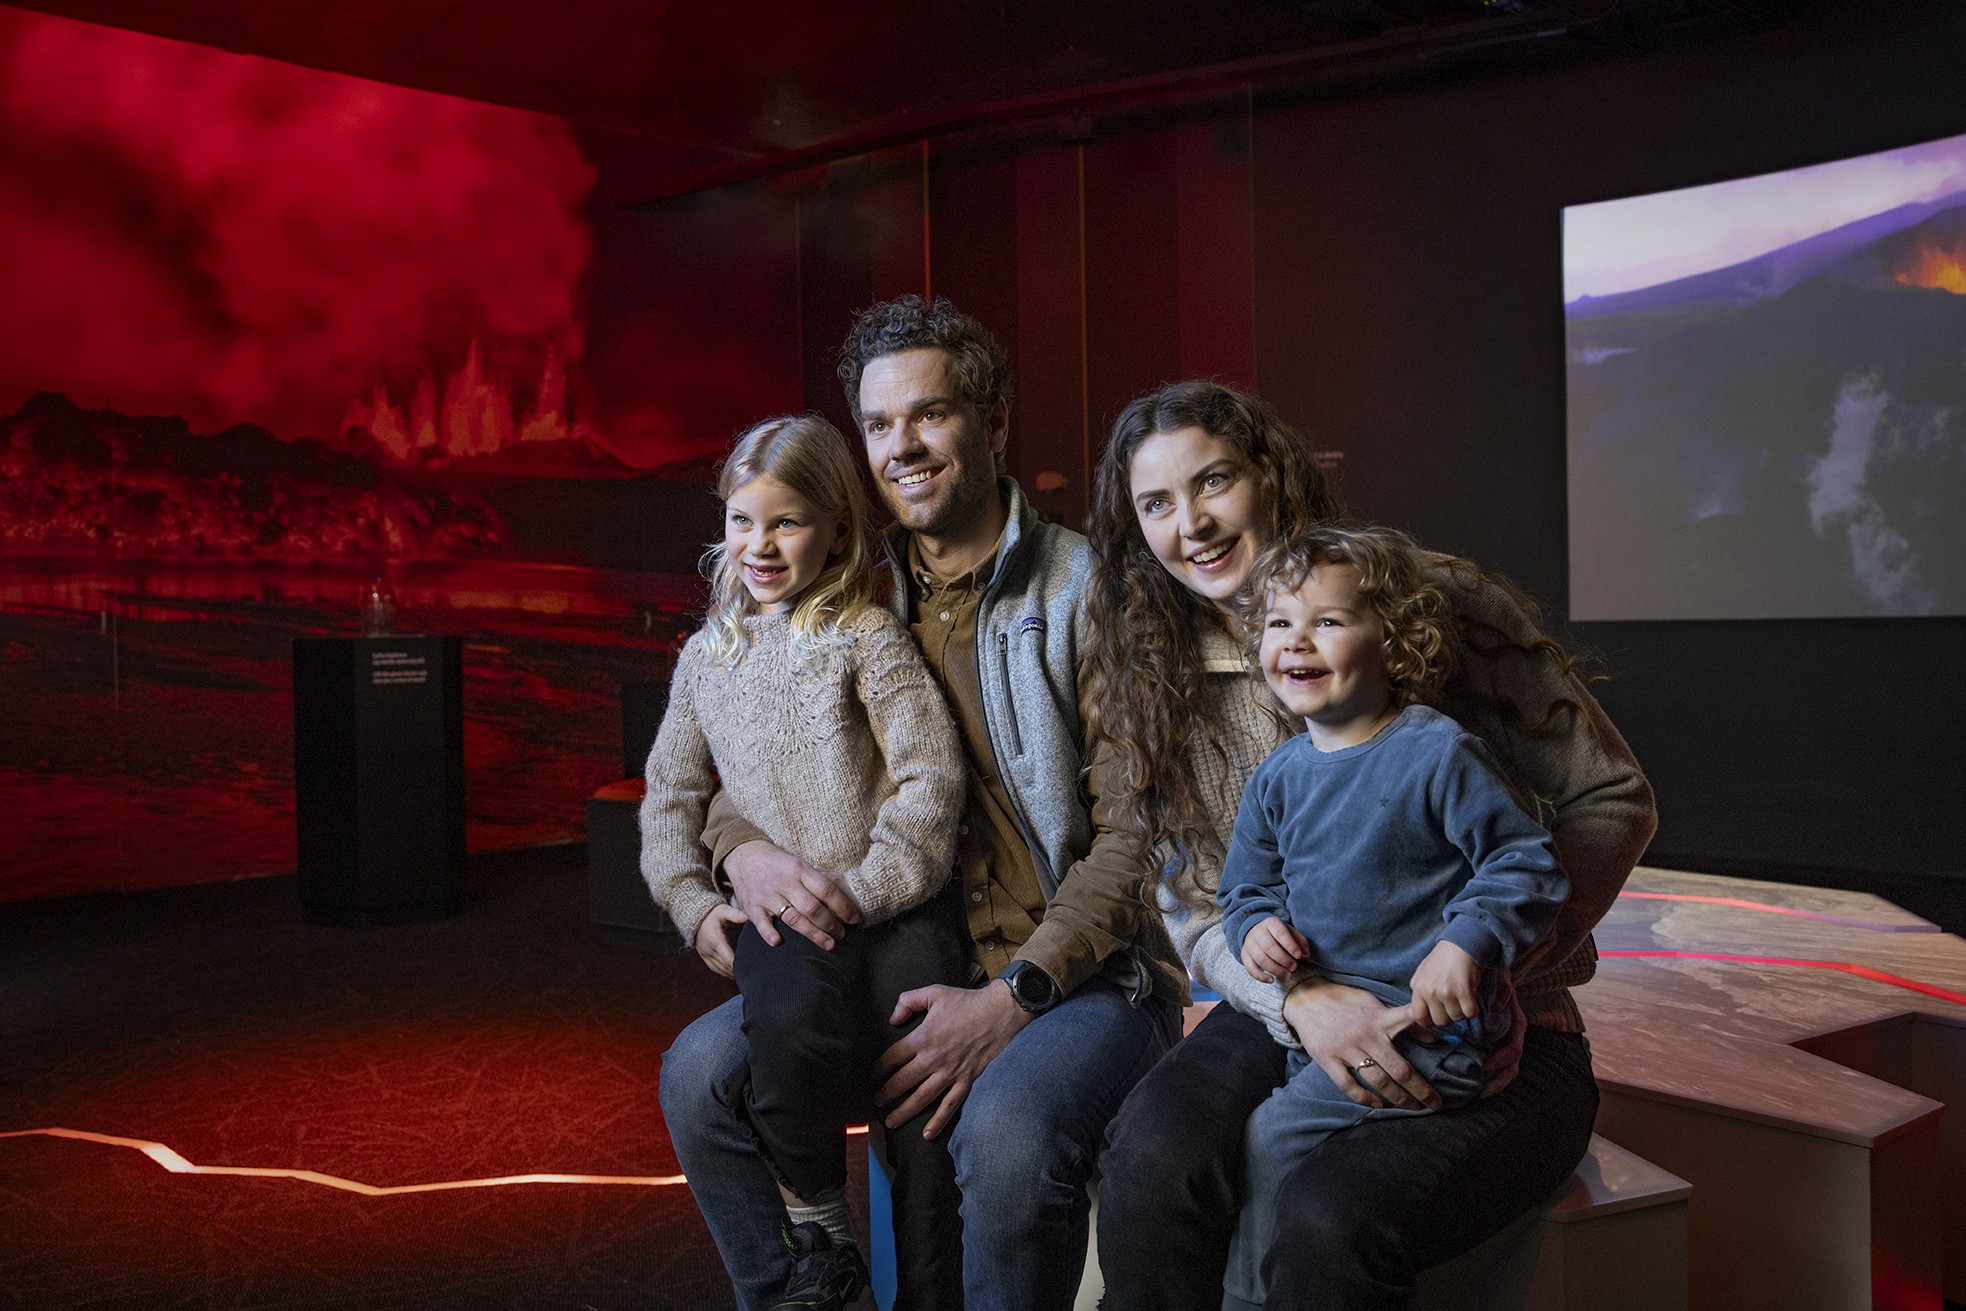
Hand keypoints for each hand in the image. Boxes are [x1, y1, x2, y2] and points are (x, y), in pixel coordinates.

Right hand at [691, 904, 746, 978]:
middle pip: (725, 967)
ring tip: (744, 974)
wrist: (694, 916)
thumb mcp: (723, 911)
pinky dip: (724, 972)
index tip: (750, 967)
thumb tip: (746, 917)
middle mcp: (709, 950)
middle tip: (752, 972)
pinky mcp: (703, 956)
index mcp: (715, 941)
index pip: (728, 959)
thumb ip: (735, 914)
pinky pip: (714, 968)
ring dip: (731, 973)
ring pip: (720, 970)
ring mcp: (705, 954)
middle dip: (738, 970)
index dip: (738, 965)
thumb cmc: (712, 913)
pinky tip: (733, 973)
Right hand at [724, 839, 861, 949]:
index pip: (827, 890)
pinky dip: (769, 933)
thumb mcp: (798, 864)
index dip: (844, 907)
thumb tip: (845, 896)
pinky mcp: (752, 906)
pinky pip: (761, 922)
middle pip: (813, 908)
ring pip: (793, 919)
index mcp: (800, 869)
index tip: (855, 919)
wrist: (744, 854)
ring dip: (812, 934)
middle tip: (842, 935)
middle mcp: (785, 882)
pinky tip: (778, 943)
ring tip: (828, 944)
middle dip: (831, 925)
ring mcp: (767, 895)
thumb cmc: (778, 863)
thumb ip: (816, 880)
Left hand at [874, 982, 1029, 1139]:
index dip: (878, 1069)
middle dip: (885, 1095)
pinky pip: (950, 1105)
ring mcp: (950, 1073)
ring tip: (890, 1121)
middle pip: (902, 1082)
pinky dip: (939, 1121)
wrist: (999, 1012)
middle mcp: (933, 1059)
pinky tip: (927, 1133)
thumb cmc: (966, 1002)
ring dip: (904, 1112)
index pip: (892, 1058)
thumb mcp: (933, 992)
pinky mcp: (967, 1080)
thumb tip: (892, 1020)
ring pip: (922, 1098)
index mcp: (923, 1037)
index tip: (872, 1077)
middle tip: (875, 1103)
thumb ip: (907, 1001)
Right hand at [1240, 916, 1308, 983]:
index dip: (1290, 945)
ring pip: (1260, 959)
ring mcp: (1249, 944)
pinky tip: (1271, 980)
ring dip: (1275, 970)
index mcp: (1271, 923)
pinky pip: (1250, 967)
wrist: (1255, 930)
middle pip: (1269, 947)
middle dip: (1284, 960)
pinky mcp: (1244, 955)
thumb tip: (1306, 953)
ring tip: (1287, 975)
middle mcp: (1258, 932)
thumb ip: (1299, 941)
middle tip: (1294, 967)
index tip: (1299, 956)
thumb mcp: (1289, 931)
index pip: (1280, 933)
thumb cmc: (1277, 933)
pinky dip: (1260, 976)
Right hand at [1282, 975, 1442, 1111]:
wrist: (1306, 999)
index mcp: (1378, 1019)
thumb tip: (1433, 1036)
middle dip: (1421, 1090)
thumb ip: (1402, 1020)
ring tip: (1413, 1107)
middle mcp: (1364, 1035)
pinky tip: (1378, 1105)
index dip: (1428, 1032)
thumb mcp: (1374, 1004)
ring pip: (1377, 1081)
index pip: (1408, 1022)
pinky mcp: (1327, 1059)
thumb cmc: (1345, 1001)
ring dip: (1398, 1098)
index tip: (1447, 1051)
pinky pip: (1348, 1085)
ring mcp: (1345, 1049)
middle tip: (1436, 1104)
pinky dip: (1365, 1098)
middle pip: (1399, 1069)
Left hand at [1406, 939, 1479, 1028]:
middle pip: (1439, 1021)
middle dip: (1448, 1018)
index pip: (1418, 1016)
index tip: (1436, 1019)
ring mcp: (1446, 992)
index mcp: (1417, 987)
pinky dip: (1473, 1009)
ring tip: (1462, 1000)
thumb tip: (1421, 1011)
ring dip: (1461, 1013)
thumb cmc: (1442, 958)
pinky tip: (1471, 999)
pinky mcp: (1464, 992)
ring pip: (1456, 1018)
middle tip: (1453, 1008)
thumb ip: (1420, 991)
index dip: (1428, 1022)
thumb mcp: (1422, 972)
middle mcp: (1430, 991)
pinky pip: (1469, 1012)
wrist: (1461, 945)